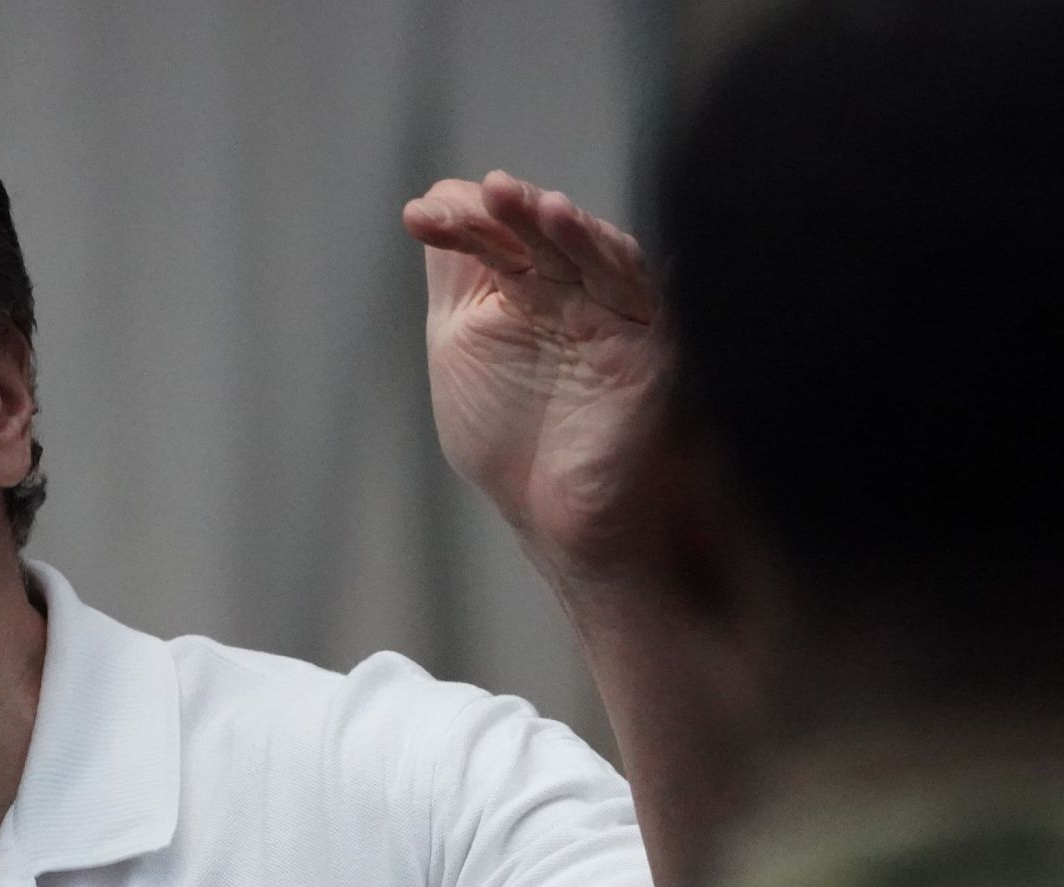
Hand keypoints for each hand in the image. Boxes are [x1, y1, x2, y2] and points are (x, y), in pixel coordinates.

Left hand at [405, 172, 664, 579]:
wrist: (558, 514)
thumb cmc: (514, 438)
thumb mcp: (461, 346)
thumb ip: (456, 280)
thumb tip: (437, 197)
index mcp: (524, 286)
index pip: (494, 235)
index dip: (458, 222)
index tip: (416, 219)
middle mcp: (571, 287)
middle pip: (537, 230)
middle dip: (499, 211)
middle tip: (463, 201)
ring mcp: (610, 308)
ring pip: (583, 244)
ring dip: (543, 215)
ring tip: (504, 194)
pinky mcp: (646, 335)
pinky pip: (626, 279)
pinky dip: (593, 246)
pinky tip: (560, 220)